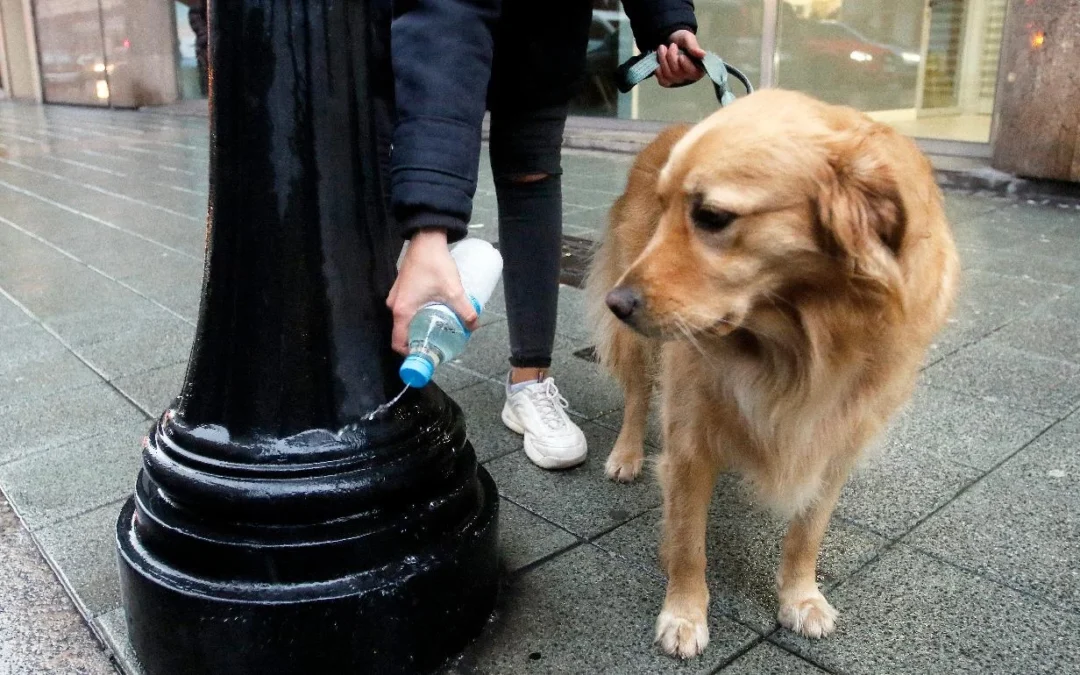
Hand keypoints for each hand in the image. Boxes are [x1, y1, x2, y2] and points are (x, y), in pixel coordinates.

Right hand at [387, 229, 478, 354]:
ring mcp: (396, 296)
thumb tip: (474, 325)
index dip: (411, 354)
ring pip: (405, 321)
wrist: (426, 238)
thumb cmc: (435, 264)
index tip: (426, 357)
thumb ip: (465, 310)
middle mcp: (394, 306)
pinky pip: (406, 309)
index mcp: (402, 311)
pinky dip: (417, 316)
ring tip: (438, 331)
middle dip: (419, 341)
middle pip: (403, 333)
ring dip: (419, 328)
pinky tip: (433, 314)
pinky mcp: (401, 289)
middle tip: (437, 345)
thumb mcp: (453, 290)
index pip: (399, 343)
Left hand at [656, 30, 705, 87]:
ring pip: (668, 75)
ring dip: (663, 60)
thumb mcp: (688, 39)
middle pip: (677, 72)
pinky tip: (659, 61)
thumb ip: (694, 47)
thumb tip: (703, 55)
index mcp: (698, 68)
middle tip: (672, 46)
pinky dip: (658, 70)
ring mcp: (677, 80)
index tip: (681, 55)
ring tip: (663, 48)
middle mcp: (689, 77)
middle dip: (671, 56)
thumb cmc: (682, 41)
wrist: (671, 41)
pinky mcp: (667, 82)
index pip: (692, 72)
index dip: (684, 64)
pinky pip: (662, 81)